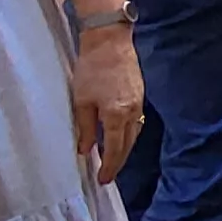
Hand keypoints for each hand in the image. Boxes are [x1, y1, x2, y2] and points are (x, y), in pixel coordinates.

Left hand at [68, 20, 144, 183]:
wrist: (109, 40)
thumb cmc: (92, 68)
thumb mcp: (81, 100)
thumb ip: (85, 128)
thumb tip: (86, 149)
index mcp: (117, 115)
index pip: (115, 150)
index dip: (109, 167)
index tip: (103, 180)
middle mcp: (132, 112)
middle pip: (128, 145)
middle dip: (119, 162)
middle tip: (108, 174)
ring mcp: (139, 102)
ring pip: (134, 134)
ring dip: (125, 149)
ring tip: (113, 158)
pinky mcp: (140, 93)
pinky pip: (136, 121)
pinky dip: (128, 133)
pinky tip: (120, 135)